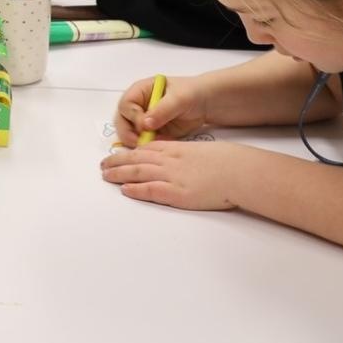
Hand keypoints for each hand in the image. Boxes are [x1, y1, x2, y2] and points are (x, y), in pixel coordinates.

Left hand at [100, 140, 248, 210]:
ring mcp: (172, 176)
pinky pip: (151, 190)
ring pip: (138, 172)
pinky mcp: (177, 193)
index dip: (130, 151)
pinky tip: (125, 190)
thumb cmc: (228, 161)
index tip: (119, 153)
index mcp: (177, 149)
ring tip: (106, 176)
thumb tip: (182, 161)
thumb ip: (187, 155)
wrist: (239, 171)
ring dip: (119, 174)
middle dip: (117, 161)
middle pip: (137, 159)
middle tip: (103, 165)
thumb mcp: (202, 152)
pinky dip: (136, 190)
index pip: (147, 149)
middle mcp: (170, 160)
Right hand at [110, 73, 208, 145]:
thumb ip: (162, 110)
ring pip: (129, 134)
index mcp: (140, 91)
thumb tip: (145, 124)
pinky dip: (148, 148)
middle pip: (121, 121)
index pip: (126, 104)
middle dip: (128, 133)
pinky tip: (157, 148)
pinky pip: (143, 143)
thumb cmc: (191, 93)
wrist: (207, 104)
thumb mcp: (179, 98)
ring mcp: (143, 121)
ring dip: (136, 142)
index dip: (133, 116)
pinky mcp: (152, 133)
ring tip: (149, 146)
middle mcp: (137, 106)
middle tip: (138, 143)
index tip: (145, 126)